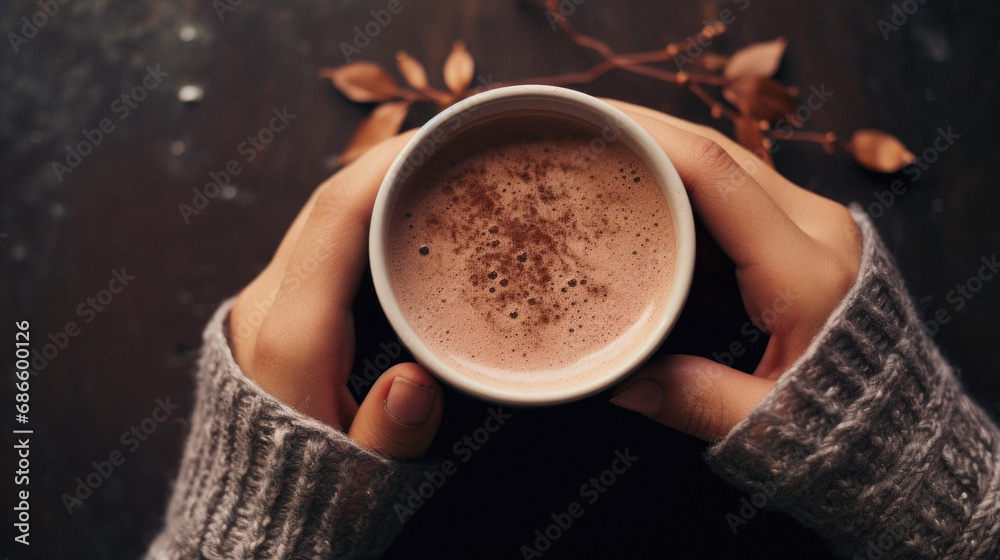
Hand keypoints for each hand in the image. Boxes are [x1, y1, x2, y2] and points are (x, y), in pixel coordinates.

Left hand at [228, 131, 443, 459]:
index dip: (385, 165)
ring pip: (326, 215)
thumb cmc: (311, 489)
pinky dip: (371, 209)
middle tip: (462, 136)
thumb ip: (388, 433)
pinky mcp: (285, 306)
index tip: (440, 133)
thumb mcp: (357, 479)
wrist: (257, 507)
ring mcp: (273, 300)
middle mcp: (273, 303)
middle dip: (392, 158)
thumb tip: (416, 381)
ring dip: (382, 178)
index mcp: (290, 335)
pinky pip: (327, 238)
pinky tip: (415, 206)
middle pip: (330, 203)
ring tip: (447, 159)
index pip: (336, 220)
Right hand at [605, 100, 862, 440]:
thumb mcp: (766, 423)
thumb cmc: (842, 424)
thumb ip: (696, 401)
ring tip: (604, 143)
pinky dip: (687, 178)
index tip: (600, 128)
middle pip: (721, 155)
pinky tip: (645, 180)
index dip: (656, 144)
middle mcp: (817, 230)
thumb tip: (620, 388)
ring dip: (668, 148)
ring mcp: (815, 225)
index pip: (720, 180)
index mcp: (806, 272)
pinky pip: (737, 188)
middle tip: (585, 124)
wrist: (900, 423)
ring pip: (729, 164)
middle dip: (651, 131)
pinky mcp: (804, 232)